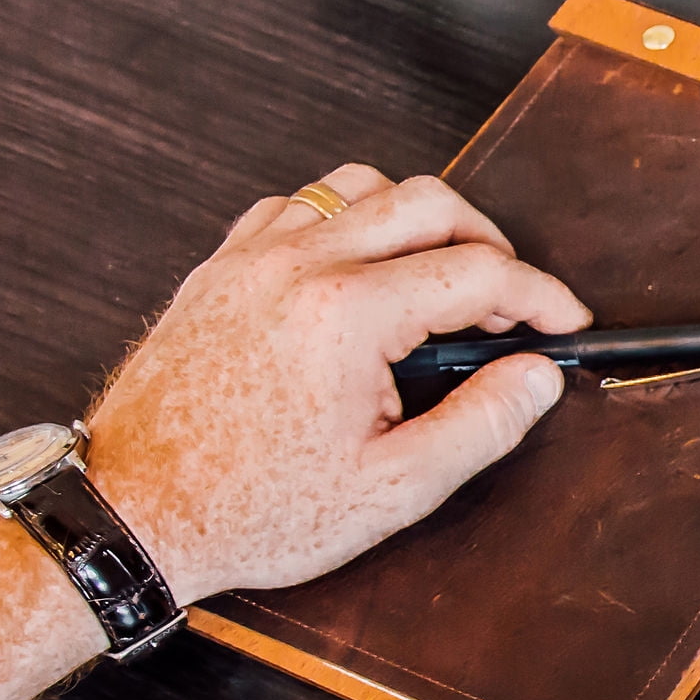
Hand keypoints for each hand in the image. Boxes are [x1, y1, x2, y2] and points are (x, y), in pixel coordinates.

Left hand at [84, 166, 588, 604]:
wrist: (134, 511)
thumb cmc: (249, 508)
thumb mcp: (393, 488)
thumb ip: (482, 424)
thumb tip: (537, 377)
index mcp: (348, 316)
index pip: (480, 271)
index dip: (541, 296)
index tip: (564, 323)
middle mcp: (298, 267)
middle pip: (428, 202)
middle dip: (491, 243)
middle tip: (511, 300)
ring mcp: (252, 259)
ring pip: (361, 188)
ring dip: (417, 220)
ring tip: (440, 277)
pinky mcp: (219, 268)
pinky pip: (297, 205)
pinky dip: (346, 222)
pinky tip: (361, 271)